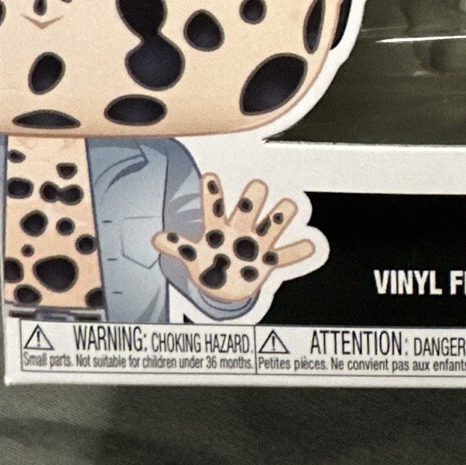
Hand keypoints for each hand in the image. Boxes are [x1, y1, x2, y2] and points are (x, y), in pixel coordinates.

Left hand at [153, 175, 314, 303]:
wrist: (227, 288)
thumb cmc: (212, 263)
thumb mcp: (192, 257)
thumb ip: (176, 246)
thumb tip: (155, 238)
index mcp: (218, 229)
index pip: (214, 207)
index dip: (212, 193)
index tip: (210, 176)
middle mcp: (240, 231)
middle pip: (249, 206)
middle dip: (252, 198)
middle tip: (256, 189)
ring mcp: (255, 246)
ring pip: (273, 223)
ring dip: (280, 216)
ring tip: (286, 208)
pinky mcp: (267, 263)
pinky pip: (286, 256)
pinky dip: (298, 251)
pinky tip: (309, 244)